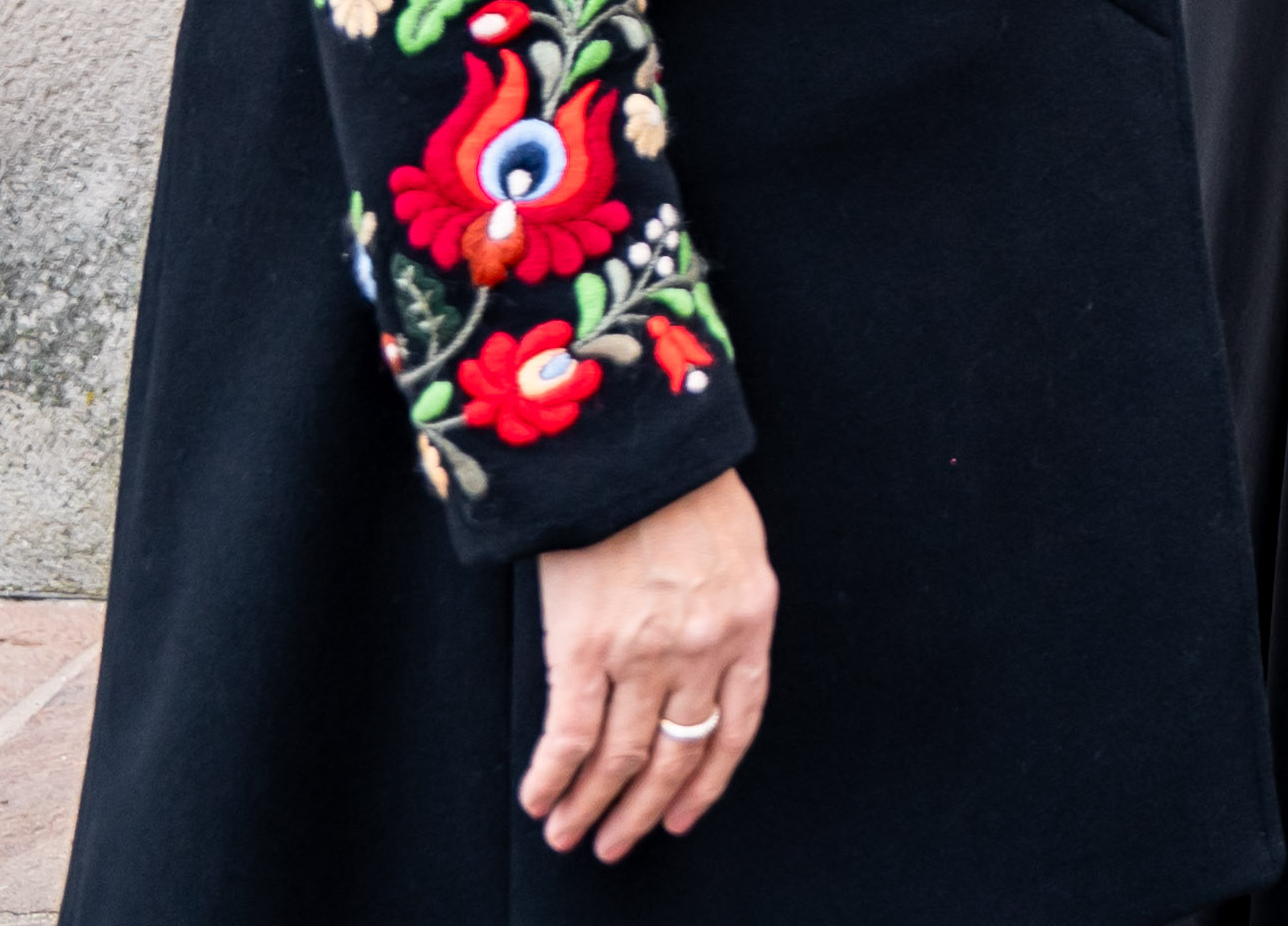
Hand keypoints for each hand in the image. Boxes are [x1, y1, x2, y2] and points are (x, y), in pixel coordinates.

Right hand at [525, 467, 772, 859]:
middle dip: (644, 811)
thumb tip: (704, 654)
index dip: (708, 781)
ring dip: (591, 806)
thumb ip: (725, 606)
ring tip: (569, 836)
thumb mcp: (737, 547)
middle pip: (675, 755)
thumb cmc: (683, 483)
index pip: (736, 726)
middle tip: (617, 844)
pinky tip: (538, 801)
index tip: (685, 816)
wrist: (634, 443)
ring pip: (620, 757)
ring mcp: (644, 653)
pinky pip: (570, 735)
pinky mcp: (585, 647)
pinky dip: (551, 776)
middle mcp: (702, 649)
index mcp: (749, 622)